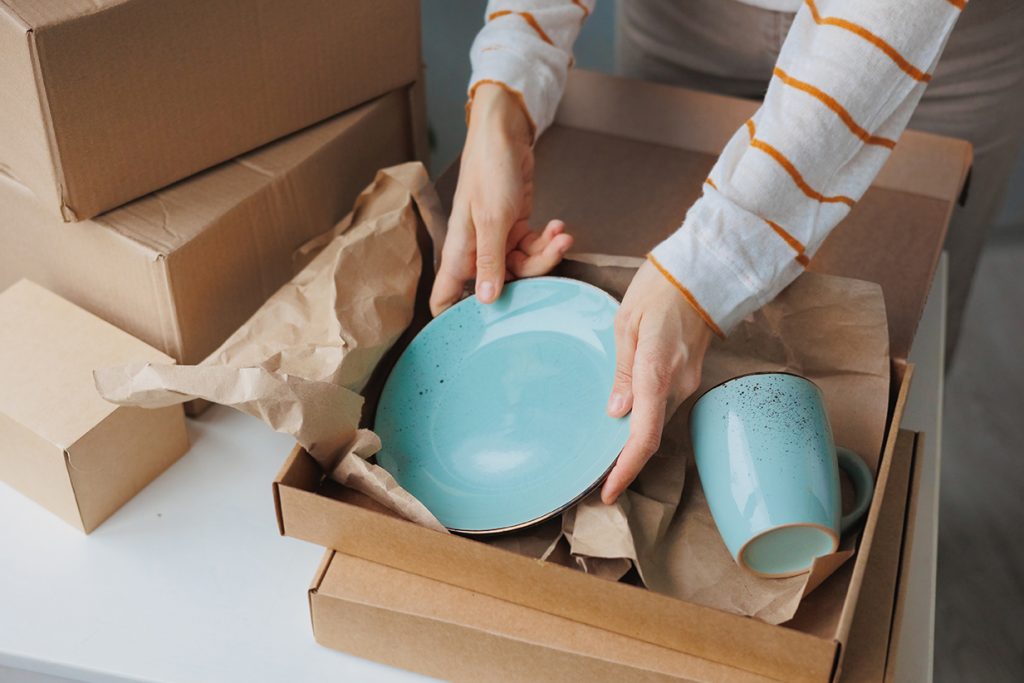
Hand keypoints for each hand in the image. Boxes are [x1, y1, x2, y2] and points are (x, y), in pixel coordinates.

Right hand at [430, 84, 572, 315]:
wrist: (505, 133)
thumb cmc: (489, 170)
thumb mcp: (492, 219)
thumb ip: (491, 261)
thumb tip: (487, 301)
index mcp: (459, 252)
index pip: (445, 298)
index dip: (455, 318)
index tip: (478, 335)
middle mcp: (475, 251)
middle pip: (500, 286)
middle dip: (531, 274)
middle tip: (551, 253)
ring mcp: (496, 240)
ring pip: (523, 267)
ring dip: (546, 252)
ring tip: (561, 233)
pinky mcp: (515, 227)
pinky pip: (532, 247)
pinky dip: (547, 239)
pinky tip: (557, 225)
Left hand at [602, 260, 713, 503]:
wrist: (704, 270)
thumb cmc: (660, 287)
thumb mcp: (626, 324)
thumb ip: (623, 372)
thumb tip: (616, 412)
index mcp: (657, 373)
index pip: (643, 436)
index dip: (626, 470)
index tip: (607, 493)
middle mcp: (678, 385)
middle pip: (650, 435)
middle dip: (626, 461)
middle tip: (598, 480)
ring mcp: (688, 381)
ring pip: (657, 421)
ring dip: (634, 440)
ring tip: (606, 454)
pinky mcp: (689, 374)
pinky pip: (664, 405)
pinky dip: (645, 419)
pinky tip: (625, 420)